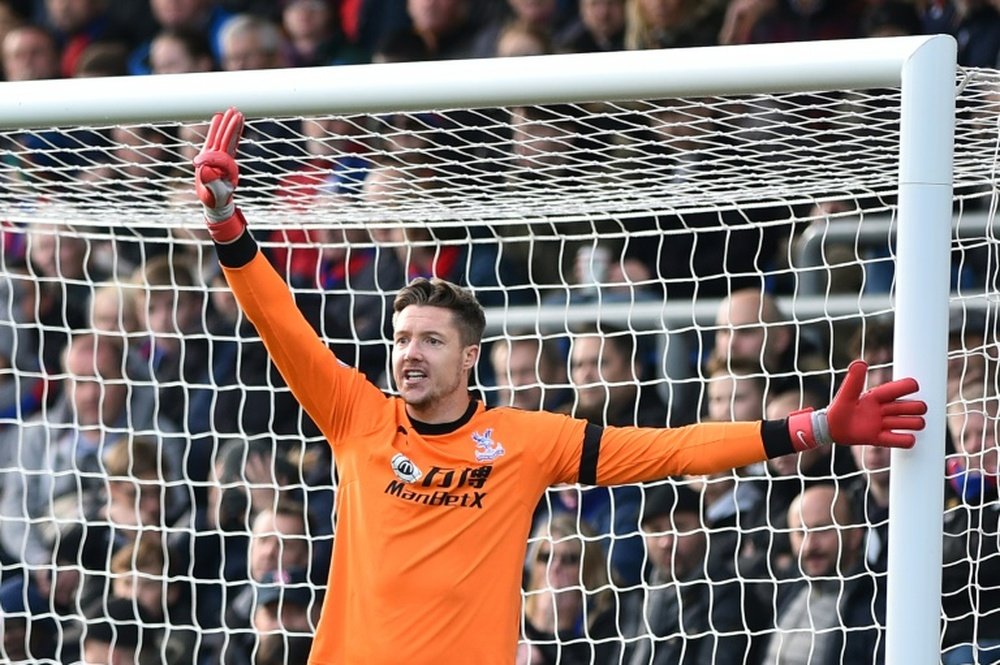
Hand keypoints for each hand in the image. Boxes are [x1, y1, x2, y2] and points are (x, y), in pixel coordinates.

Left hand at [193, 107, 245, 242]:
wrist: (216, 204)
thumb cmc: (214, 200)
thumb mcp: (211, 193)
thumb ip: (209, 181)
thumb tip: (203, 166)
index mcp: (209, 165)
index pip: (217, 156)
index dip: (213, 159)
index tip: (204, 162)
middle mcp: (214, 159)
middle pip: (221, 139)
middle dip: (227, 126)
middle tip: (233, 110)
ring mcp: (220, 158)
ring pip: (226, 138)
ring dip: (231, 125)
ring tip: (235, 111)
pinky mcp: (226, 159)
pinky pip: (231, 143)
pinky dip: (235, 133)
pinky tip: (238, 122)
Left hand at [787, 360, 926, 450]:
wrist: (830, 429)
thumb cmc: (838, 409)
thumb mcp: (847, 394)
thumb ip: (854, 380)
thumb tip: (861, 362)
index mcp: (878, 396)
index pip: (900, 388)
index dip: (908, 387)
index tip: (913, 386)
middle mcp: (885, 409)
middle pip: (913, 406)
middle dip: (914, 407)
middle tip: (897, 410)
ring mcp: (884, 424)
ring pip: (913, 422)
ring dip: (912, 423)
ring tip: (895, 423)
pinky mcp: (881, 439)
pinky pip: (902, 441)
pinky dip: (907, 440)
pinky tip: (906, 438)